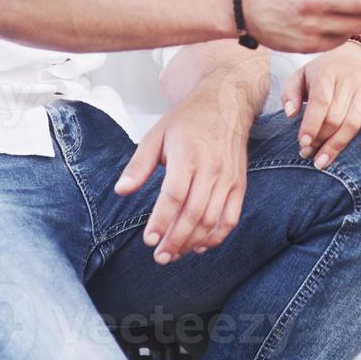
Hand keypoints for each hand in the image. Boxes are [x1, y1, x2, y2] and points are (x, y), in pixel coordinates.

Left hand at [114, 65, 260, 263]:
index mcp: (188, 155)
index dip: (161, 220)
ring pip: (211, 220)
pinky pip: (230, 218)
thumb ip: (139, 164)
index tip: (149, 240)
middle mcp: (210, 168)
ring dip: (192, 242)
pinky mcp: (238, 185)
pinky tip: (200, 246)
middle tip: (160, 256)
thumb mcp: (156, 134)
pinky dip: (216, 236)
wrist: (226, 103)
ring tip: (174, 254)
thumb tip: (121, 190)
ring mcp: (227, 179)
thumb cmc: (188, 119)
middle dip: (175, 239)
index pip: (174, 195)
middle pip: (193, 213)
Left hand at [283, 42, 360, 168]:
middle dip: (320, 139)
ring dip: (338, 145)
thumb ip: (290, 94)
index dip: (311, 125)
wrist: (354, 59)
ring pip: (353, 122)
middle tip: (308, 154)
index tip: (303, 143)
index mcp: (327, 71)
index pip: (320, 101)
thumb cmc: (322, 75)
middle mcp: (349, 77)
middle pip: (335, 117)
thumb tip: (290, 114)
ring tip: (323, 161)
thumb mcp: (301, 77)